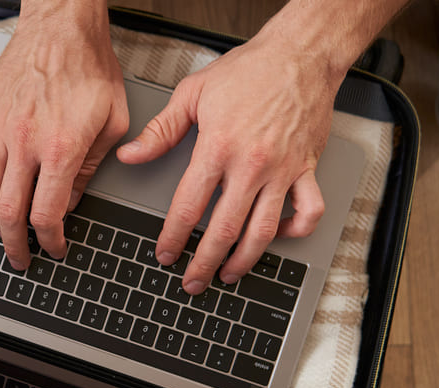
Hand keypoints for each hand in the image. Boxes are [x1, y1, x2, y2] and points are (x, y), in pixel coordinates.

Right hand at [0, 0, 127, 270]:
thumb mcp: (113, 120)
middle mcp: (26, 144)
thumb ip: (91, 167)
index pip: (48, 213)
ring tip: (3, 234)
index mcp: (61, 149)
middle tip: (22, 258)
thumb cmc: (90, 66)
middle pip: (11, 211)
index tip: (56, 248)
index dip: (52, 241)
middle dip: (17, 244)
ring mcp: (0, 130)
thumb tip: (73, 199)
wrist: (62, 27)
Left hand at [115, 35, 342, 294]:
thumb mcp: (193, 93)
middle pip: (225, 228)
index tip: (164, 253)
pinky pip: (308, 210)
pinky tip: (277, 237)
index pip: (189, 205)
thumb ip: (160, 130)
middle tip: (192, 281)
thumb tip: (130, 155)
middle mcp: (252, 164)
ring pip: (264, 230)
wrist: (300, 55)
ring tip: (228, 274)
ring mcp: (283, 169)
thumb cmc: (248, 70)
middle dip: (204, 262)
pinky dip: (295, 231)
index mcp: (218, 147)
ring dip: (244, 260)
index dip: (173, 236)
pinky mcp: (308, 168)